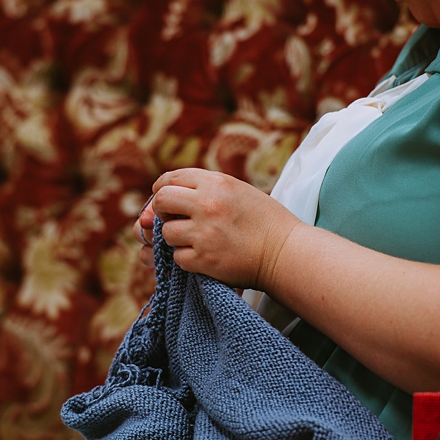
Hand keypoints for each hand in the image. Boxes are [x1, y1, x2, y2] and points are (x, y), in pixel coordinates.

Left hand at [132, 168, 302, 289]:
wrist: (285, 252)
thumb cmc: (262, 221)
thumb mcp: (236, 191)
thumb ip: (201, 191)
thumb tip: (153, 206)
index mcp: (216, 183)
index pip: (170, 179)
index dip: (163, 190)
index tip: (167, 201)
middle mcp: (207, 204)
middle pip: (161, 202)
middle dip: (162, 212)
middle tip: (176, 219)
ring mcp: (204, 233)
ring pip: (167, 233)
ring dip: (177, 238)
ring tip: (199, 240)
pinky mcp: (204, 260)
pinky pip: (177, 258)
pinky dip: (187, 259)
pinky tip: (206, 256)